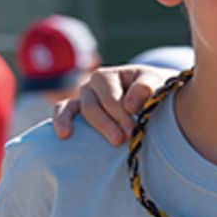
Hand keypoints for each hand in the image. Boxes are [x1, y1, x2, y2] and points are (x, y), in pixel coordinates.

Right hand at [51, 65, 175, 144]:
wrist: (152, 97)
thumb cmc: (153, 90)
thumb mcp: (155, 83)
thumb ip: (146, 87)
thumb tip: (129, 105)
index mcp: (109, 76)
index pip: (109, 97)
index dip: (120, 114)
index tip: (133, 131)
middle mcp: (92, 85)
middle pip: (92, 106)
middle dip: (107, 124)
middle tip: (123, 140)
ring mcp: (83, 98)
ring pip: (74, 109)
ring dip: (90, 126)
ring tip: (103, 140)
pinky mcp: (77, 112)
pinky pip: (62, 112)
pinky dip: (60, 121)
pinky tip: (64, 136)